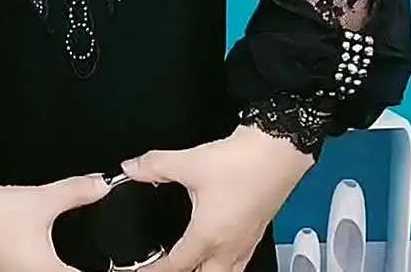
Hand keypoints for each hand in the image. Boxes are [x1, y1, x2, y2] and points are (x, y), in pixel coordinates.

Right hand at [0, 173, 110, 271]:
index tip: (115, 265)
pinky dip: (36, 269)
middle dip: (78, 267)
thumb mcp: (41, 200)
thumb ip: (76, 192)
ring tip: (65, 257)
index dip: (105, 270)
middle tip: (90, 256)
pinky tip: (35, 259)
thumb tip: (104, 185)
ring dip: (55, 269)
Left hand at [121, 126, 313, 271]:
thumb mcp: (190, 162)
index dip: (156, 271)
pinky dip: (226, 263)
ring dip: (208, 271)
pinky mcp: (258, 230)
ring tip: (193, 264)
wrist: (279, 151)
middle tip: (167, 266)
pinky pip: (240, 260)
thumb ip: (155, 166)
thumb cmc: (241, 162)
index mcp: (208, 236)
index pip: (178, 266)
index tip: (143, 271)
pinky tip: (220, 247)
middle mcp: (230, 246)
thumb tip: (131, 168)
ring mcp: (247, 241)